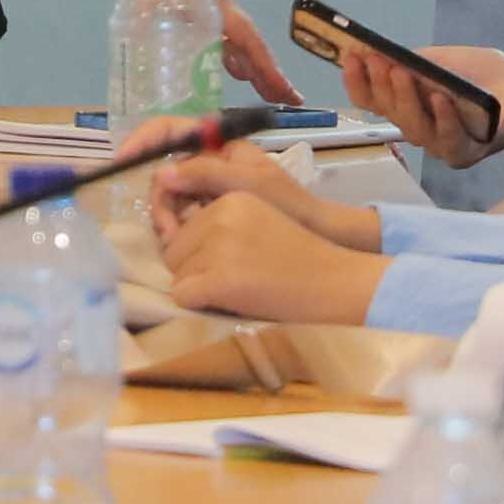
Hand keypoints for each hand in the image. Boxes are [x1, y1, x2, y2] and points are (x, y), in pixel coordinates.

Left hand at [127, 0, 292, 101]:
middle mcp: (221, 6)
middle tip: (287, 100)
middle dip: (269, 73)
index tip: (285, 92)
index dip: (265, 68)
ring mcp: (216, 5)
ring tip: (268, 93)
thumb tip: (147, 51)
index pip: (246, 40)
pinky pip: (227, 33)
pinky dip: (234, 54)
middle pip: (250, 44)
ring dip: (255, 66)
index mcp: (212, 4)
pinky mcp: (207, 4)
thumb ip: (150, 16)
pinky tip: (235, 71)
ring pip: (240, 40)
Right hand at [139, 130, 382, 249]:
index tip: (123, 159)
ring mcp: (209, 186)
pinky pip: (181, 214)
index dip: (144, 139)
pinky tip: (184, 242)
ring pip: (170, 196)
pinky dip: (177, 227)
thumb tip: (161, 173)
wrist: (317, 235)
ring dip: (167, 216)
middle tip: (166, 228)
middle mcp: (211, 161)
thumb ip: (205, 174)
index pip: (172, 129)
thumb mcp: (248, 185)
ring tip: (176, 240)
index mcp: (221, 144)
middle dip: (160, 197)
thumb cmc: (289, 205)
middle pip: (165, 169)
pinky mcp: (210, 211)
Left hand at [159, 179, 379, 321]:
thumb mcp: (259, 221)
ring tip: (238, 288)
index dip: (200, 250)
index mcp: (231, 198)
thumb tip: (169, 234)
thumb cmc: (299, 258)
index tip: (232, 261)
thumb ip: (220, 222)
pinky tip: (229, 301)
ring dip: (199, 288)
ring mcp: (218, 247)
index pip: (184, 226)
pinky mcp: (218, 279)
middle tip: (236, 277)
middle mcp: (221, 215)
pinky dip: (198, 305)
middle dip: (195, 269)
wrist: (334, 283)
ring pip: (176, 275)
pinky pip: (182, 297)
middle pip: (174, 251)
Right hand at [343, 38, 503, 171]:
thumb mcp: (444, 59)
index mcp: (410, 105)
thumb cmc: (487, 77)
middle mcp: (420, 127)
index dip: (358, 80)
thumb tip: (381, 54)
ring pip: (414, 129)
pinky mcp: (467, 153)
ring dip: (405, 99)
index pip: (373, 99)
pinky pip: (449, 141)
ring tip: (402, 73)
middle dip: (380, 85)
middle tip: (378, 61)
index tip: (350, 56)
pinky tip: (440, 98)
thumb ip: (415, 61)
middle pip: (390, 113)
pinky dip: (443, 119)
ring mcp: (441, 144)